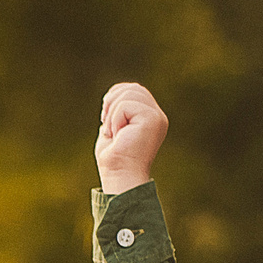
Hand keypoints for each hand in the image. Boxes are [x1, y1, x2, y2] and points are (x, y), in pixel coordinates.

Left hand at [96, 81, 167, 195]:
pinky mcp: (152, 119)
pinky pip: (125, 105)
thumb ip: (117, 113)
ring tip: (114, 132)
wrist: (119, 175)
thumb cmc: (113, 159)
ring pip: (129, 93)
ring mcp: (156, 117)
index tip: (105, 117)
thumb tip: (111, 97)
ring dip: (113, 114)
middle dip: (112, 102)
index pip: (133, 90)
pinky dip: (115, 120)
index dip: (114, 96)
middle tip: (108, 125)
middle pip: (132, 88)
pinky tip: (119, 135)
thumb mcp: (113, 130)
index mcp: (149, 118)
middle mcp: (157, 116)